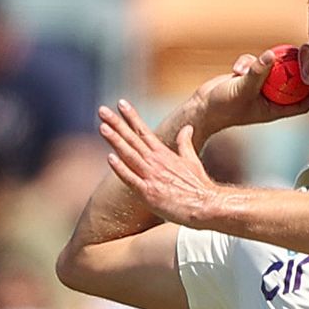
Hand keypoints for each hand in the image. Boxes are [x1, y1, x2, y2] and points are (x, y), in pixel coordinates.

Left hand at [98, 99, 216, 226]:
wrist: (205, 205)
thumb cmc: (199, 185)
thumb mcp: (192, 160)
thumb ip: (185, 143)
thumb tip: (187, 127)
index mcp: (164, 154)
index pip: (144, 131)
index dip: (131, 117)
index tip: (121, 103)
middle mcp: (156, 162)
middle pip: (132, 139)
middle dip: (117, 124)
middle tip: (103, 110)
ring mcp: (151, 177)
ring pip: (129, 155)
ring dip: (116, 141)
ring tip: (103, 127)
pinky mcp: (149, 193)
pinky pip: (131, 179)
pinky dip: (120, 168)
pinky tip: (110, 158)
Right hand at [194, 49, 308, 127]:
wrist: (201, 108)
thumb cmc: (224, 107)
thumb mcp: (244, 88)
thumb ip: (258, 72)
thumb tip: (272, 55)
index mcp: (275, 108)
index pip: (303, 101)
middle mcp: (270, 98)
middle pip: (291, 80)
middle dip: (295, 66)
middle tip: (303, 50)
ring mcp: (259, 87)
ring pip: (272, 69)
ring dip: (264, 62)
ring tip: (253, 64)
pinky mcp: (247, 78)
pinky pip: (255, 64)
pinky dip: (247, 62)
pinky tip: (235, 69)